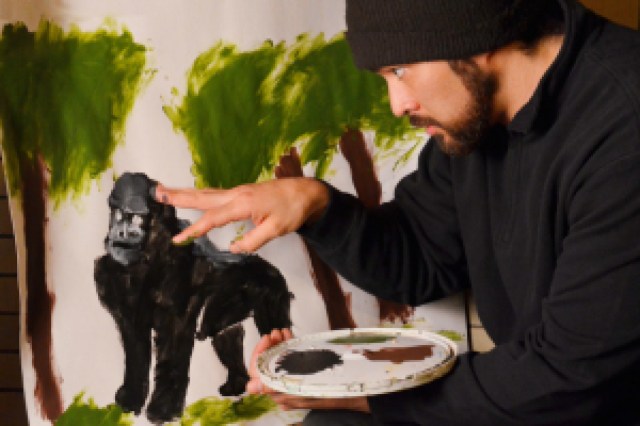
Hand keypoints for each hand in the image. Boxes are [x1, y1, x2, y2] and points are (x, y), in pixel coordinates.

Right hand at [154, 178, 328, 252]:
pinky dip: (200, 196)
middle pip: (203, 197)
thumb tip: (234, 249)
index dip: (195, 229)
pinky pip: (216, 194)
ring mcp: (238, 192)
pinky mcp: (242, 194)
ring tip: (165, 192)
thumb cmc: (293, 209)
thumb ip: (253, 240)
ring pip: (207, 193)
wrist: (306, 192)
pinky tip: (194, 198)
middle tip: (156, 192)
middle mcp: (237, 194)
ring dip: (186, 193)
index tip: (179, 238)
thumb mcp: (276, 230)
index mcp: (243, 203)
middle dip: (178, 196)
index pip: (213, 218)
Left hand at [246, 329, 369, 412]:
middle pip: (269, 365)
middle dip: (270, 346)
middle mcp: (286, 387)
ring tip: (281, 331)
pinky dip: (288, 345)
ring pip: (279, 359)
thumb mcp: (306, 390)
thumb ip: (277, 389)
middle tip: (275, 332)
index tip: (268, 338)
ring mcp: (296, 377)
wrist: (361, 389)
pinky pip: (290, 357)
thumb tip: (250, 387)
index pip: (260, 375)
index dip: (260, 355)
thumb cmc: (336, 391)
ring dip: (278, 343)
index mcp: (283, 394)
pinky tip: (288, 334)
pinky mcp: (305, 370)